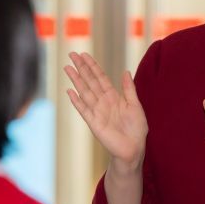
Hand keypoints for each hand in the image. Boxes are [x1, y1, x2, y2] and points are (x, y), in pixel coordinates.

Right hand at [65, 52, 147, 167]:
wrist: (133, 148)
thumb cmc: (136, 129)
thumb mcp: (135, 105)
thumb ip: (129, 89)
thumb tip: (125, 71)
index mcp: (114, 97)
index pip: (101, 78)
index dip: (92, 66)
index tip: (84, 55)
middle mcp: (103, 102)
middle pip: (90, 81)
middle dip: (81, 68)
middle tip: (72, 55)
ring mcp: (97, 112)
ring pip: (84, 92)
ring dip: (76, 80)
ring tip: (67, 68)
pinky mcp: (94, 123)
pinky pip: (83, 109)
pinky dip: (76, 101)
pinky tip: (69, 91)